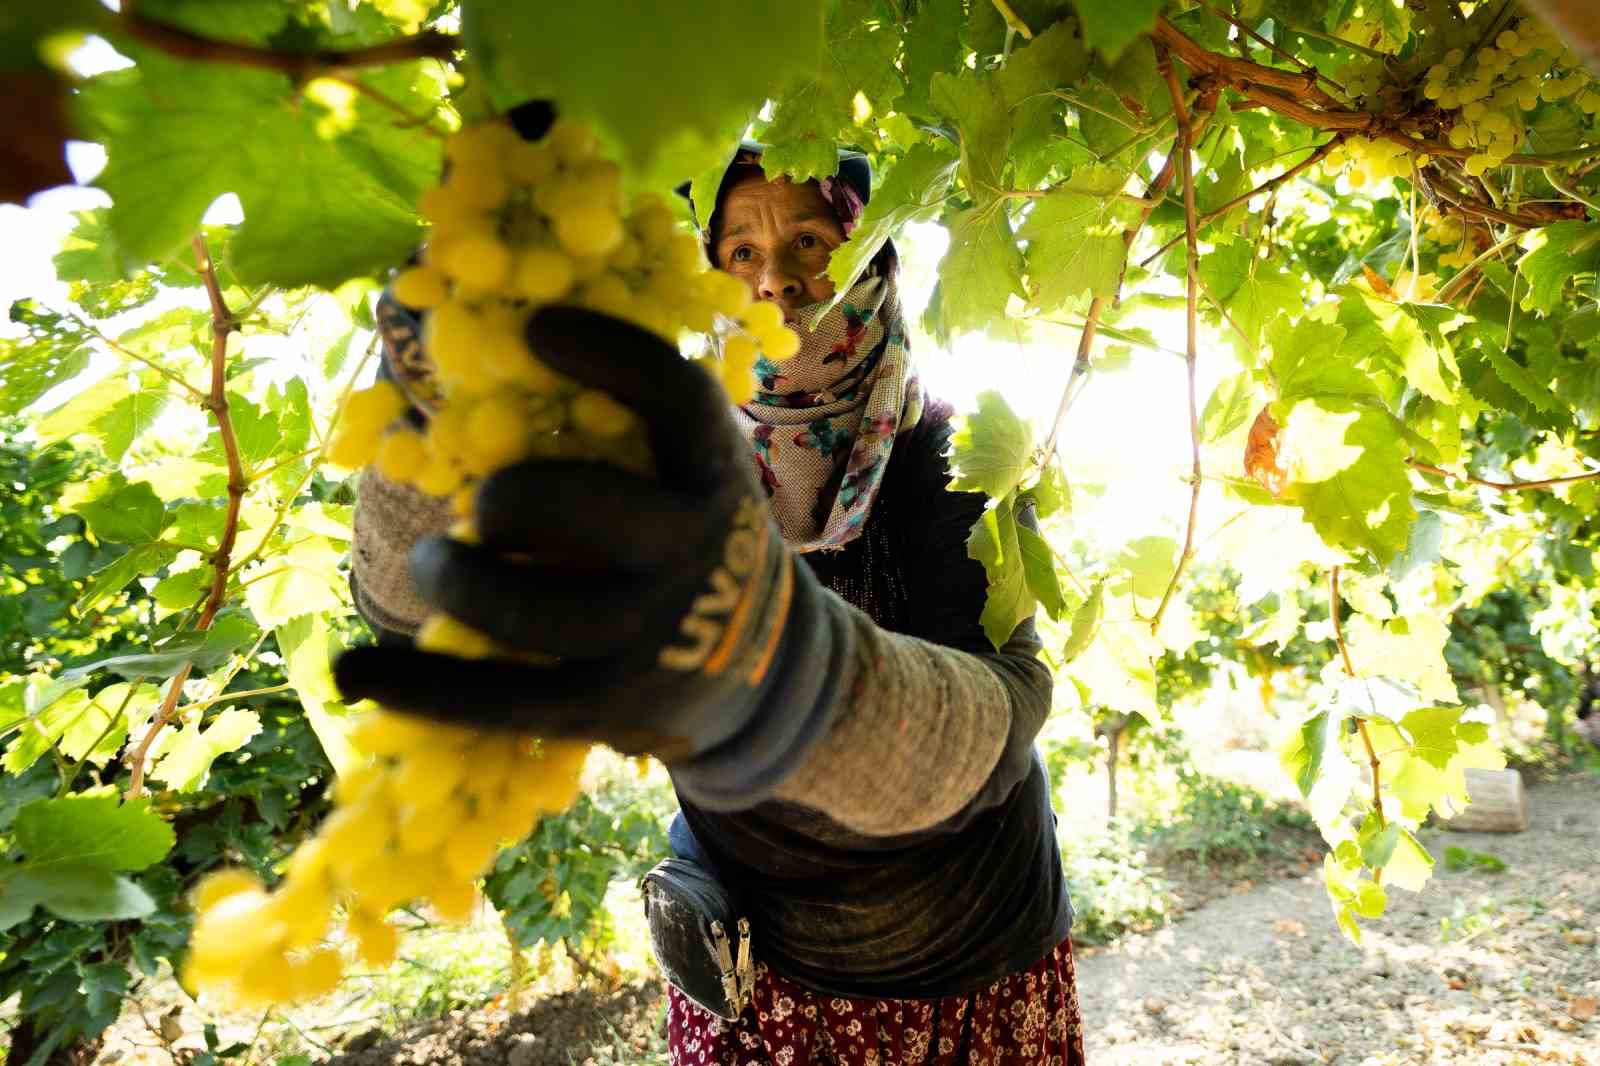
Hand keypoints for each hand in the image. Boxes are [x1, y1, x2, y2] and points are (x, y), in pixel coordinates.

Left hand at [334, 307, 796, 758]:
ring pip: (523, 608)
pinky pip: (499, 699)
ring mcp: (652, 636)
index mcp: (712, 475)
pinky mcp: (610, 707)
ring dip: (453, 578)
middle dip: (503, 499)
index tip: (536, 329)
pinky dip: (417, 689)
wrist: (765, 668)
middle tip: (481, 506)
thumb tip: (498, 337)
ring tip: (435, 565)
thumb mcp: (691, 473)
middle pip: (573, 506)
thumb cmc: (690, 537)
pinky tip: (353, 675)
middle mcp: (690, 550)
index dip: (608, 353)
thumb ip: (629, 422)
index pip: (676, 398)